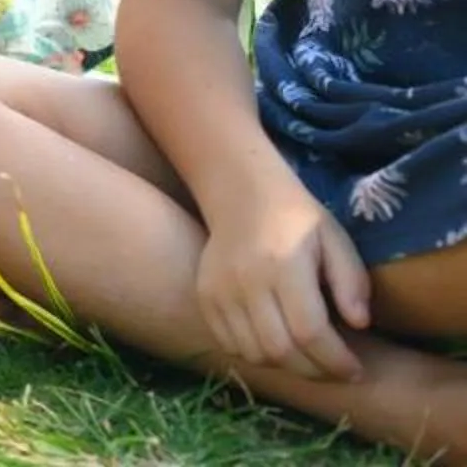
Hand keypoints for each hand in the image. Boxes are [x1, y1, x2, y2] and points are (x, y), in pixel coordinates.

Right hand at [197, 183, 370, 381]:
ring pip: (253, 353)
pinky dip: (255, 355)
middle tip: (336, 371)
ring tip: (308, 359)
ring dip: (286, 366)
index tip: (356, 370)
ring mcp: (220, 290)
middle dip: (315, 371)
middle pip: (280, 349)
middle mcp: (246, 280)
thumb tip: (360, 325)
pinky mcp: (205, 295)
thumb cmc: (297, 218)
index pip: (309, 331)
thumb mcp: (335, 239)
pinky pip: (229, 344)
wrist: (240, 192)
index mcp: (284, 265)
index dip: (336, 360)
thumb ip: (352, 282)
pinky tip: (277, 345)